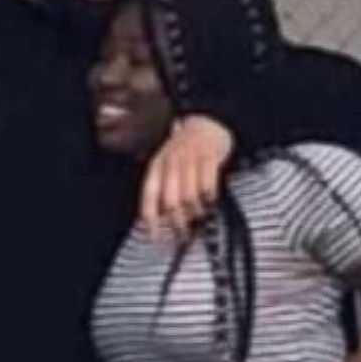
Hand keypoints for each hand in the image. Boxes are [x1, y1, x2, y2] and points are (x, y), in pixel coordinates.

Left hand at [140, 115, 233, 238]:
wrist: (208, 122)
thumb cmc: (186, 151)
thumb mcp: (167, 165)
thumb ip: (163, 190)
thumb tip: (159, 223)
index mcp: (156, 167)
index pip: (149, 198)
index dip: (151, 221)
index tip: (154, 239)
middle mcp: (170, 163)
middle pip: (171, 202)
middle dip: (177, 224)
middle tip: (183, 236)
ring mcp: (190, 160)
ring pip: (189, 197)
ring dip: (195, 212)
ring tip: (199, 216)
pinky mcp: (209, 158)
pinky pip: (208, 186)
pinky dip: (209, 198)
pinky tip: (211, 201)